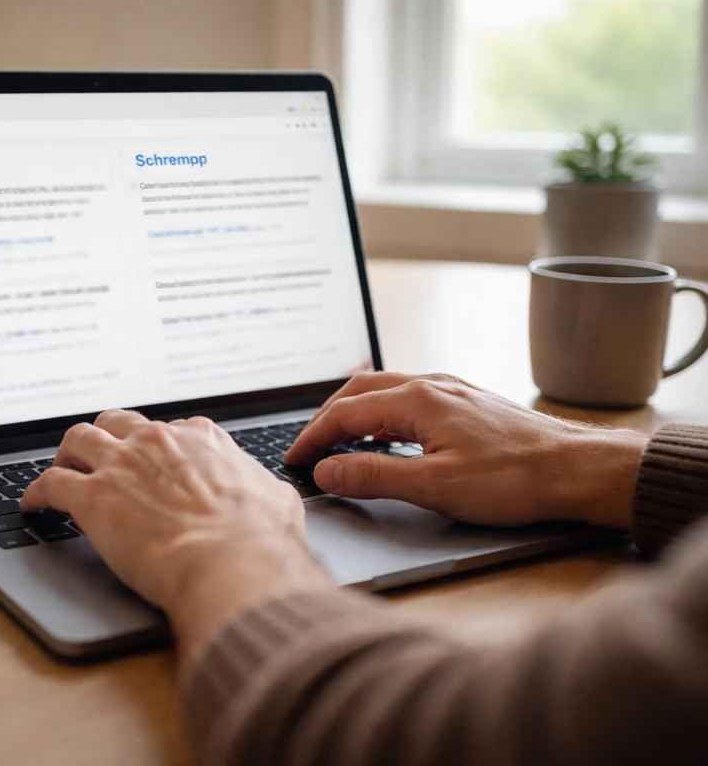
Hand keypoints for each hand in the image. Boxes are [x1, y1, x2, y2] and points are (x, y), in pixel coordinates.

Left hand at [20, 410, 332, 658]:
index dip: (156, 448)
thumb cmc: (260, 540)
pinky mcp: (92, 497)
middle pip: (117, 422)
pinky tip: (33, 505)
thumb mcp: (277, 501)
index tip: (151, 463)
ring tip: (62, 469)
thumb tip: (269, 495)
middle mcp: (157, 441)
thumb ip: (263, 489)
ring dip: (68, 454)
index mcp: (201, 440)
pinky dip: (37, 492)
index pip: (169, 430)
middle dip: (107, 437)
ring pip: (77, 439)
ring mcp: (121, 465)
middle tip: (100, 458)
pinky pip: (50, 483)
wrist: (232, 563)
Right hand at [286, 373, 647, 528]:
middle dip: (325, 418)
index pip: (344, 413)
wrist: (578, 468)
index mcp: (416, 400)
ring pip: (384, 390)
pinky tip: (385, 435)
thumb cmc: (515, 478)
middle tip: (306, 447)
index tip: (294, 458)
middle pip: (358, 391)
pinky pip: (408, 397)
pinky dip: (381, 413)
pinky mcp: (466, 402)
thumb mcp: (435, 486)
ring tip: (336, 440)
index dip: (312, 437)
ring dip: (353, 412)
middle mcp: (431, 385)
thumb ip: (374, 477)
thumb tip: (326, 471)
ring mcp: (450, 390)